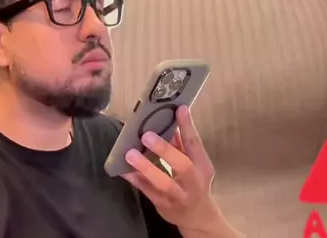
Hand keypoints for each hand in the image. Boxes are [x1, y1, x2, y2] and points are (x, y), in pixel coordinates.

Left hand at [123, 106, 220, 234]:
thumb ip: (183, 145)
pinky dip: (135, 179)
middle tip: (147, 135)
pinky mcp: (162, 205)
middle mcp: (192, 182)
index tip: (179, 108)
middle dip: (165, 150)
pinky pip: (147, 191)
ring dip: (145, 167)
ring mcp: (177, 196)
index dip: (188, 126)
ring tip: (130, 154)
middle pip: (182, 166)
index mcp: (202, 166)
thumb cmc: (195, 182)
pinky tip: (124, 169)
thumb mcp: (196, 163)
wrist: (198, 216)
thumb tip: (171, 121)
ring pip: (162, 182)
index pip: (195, 144)